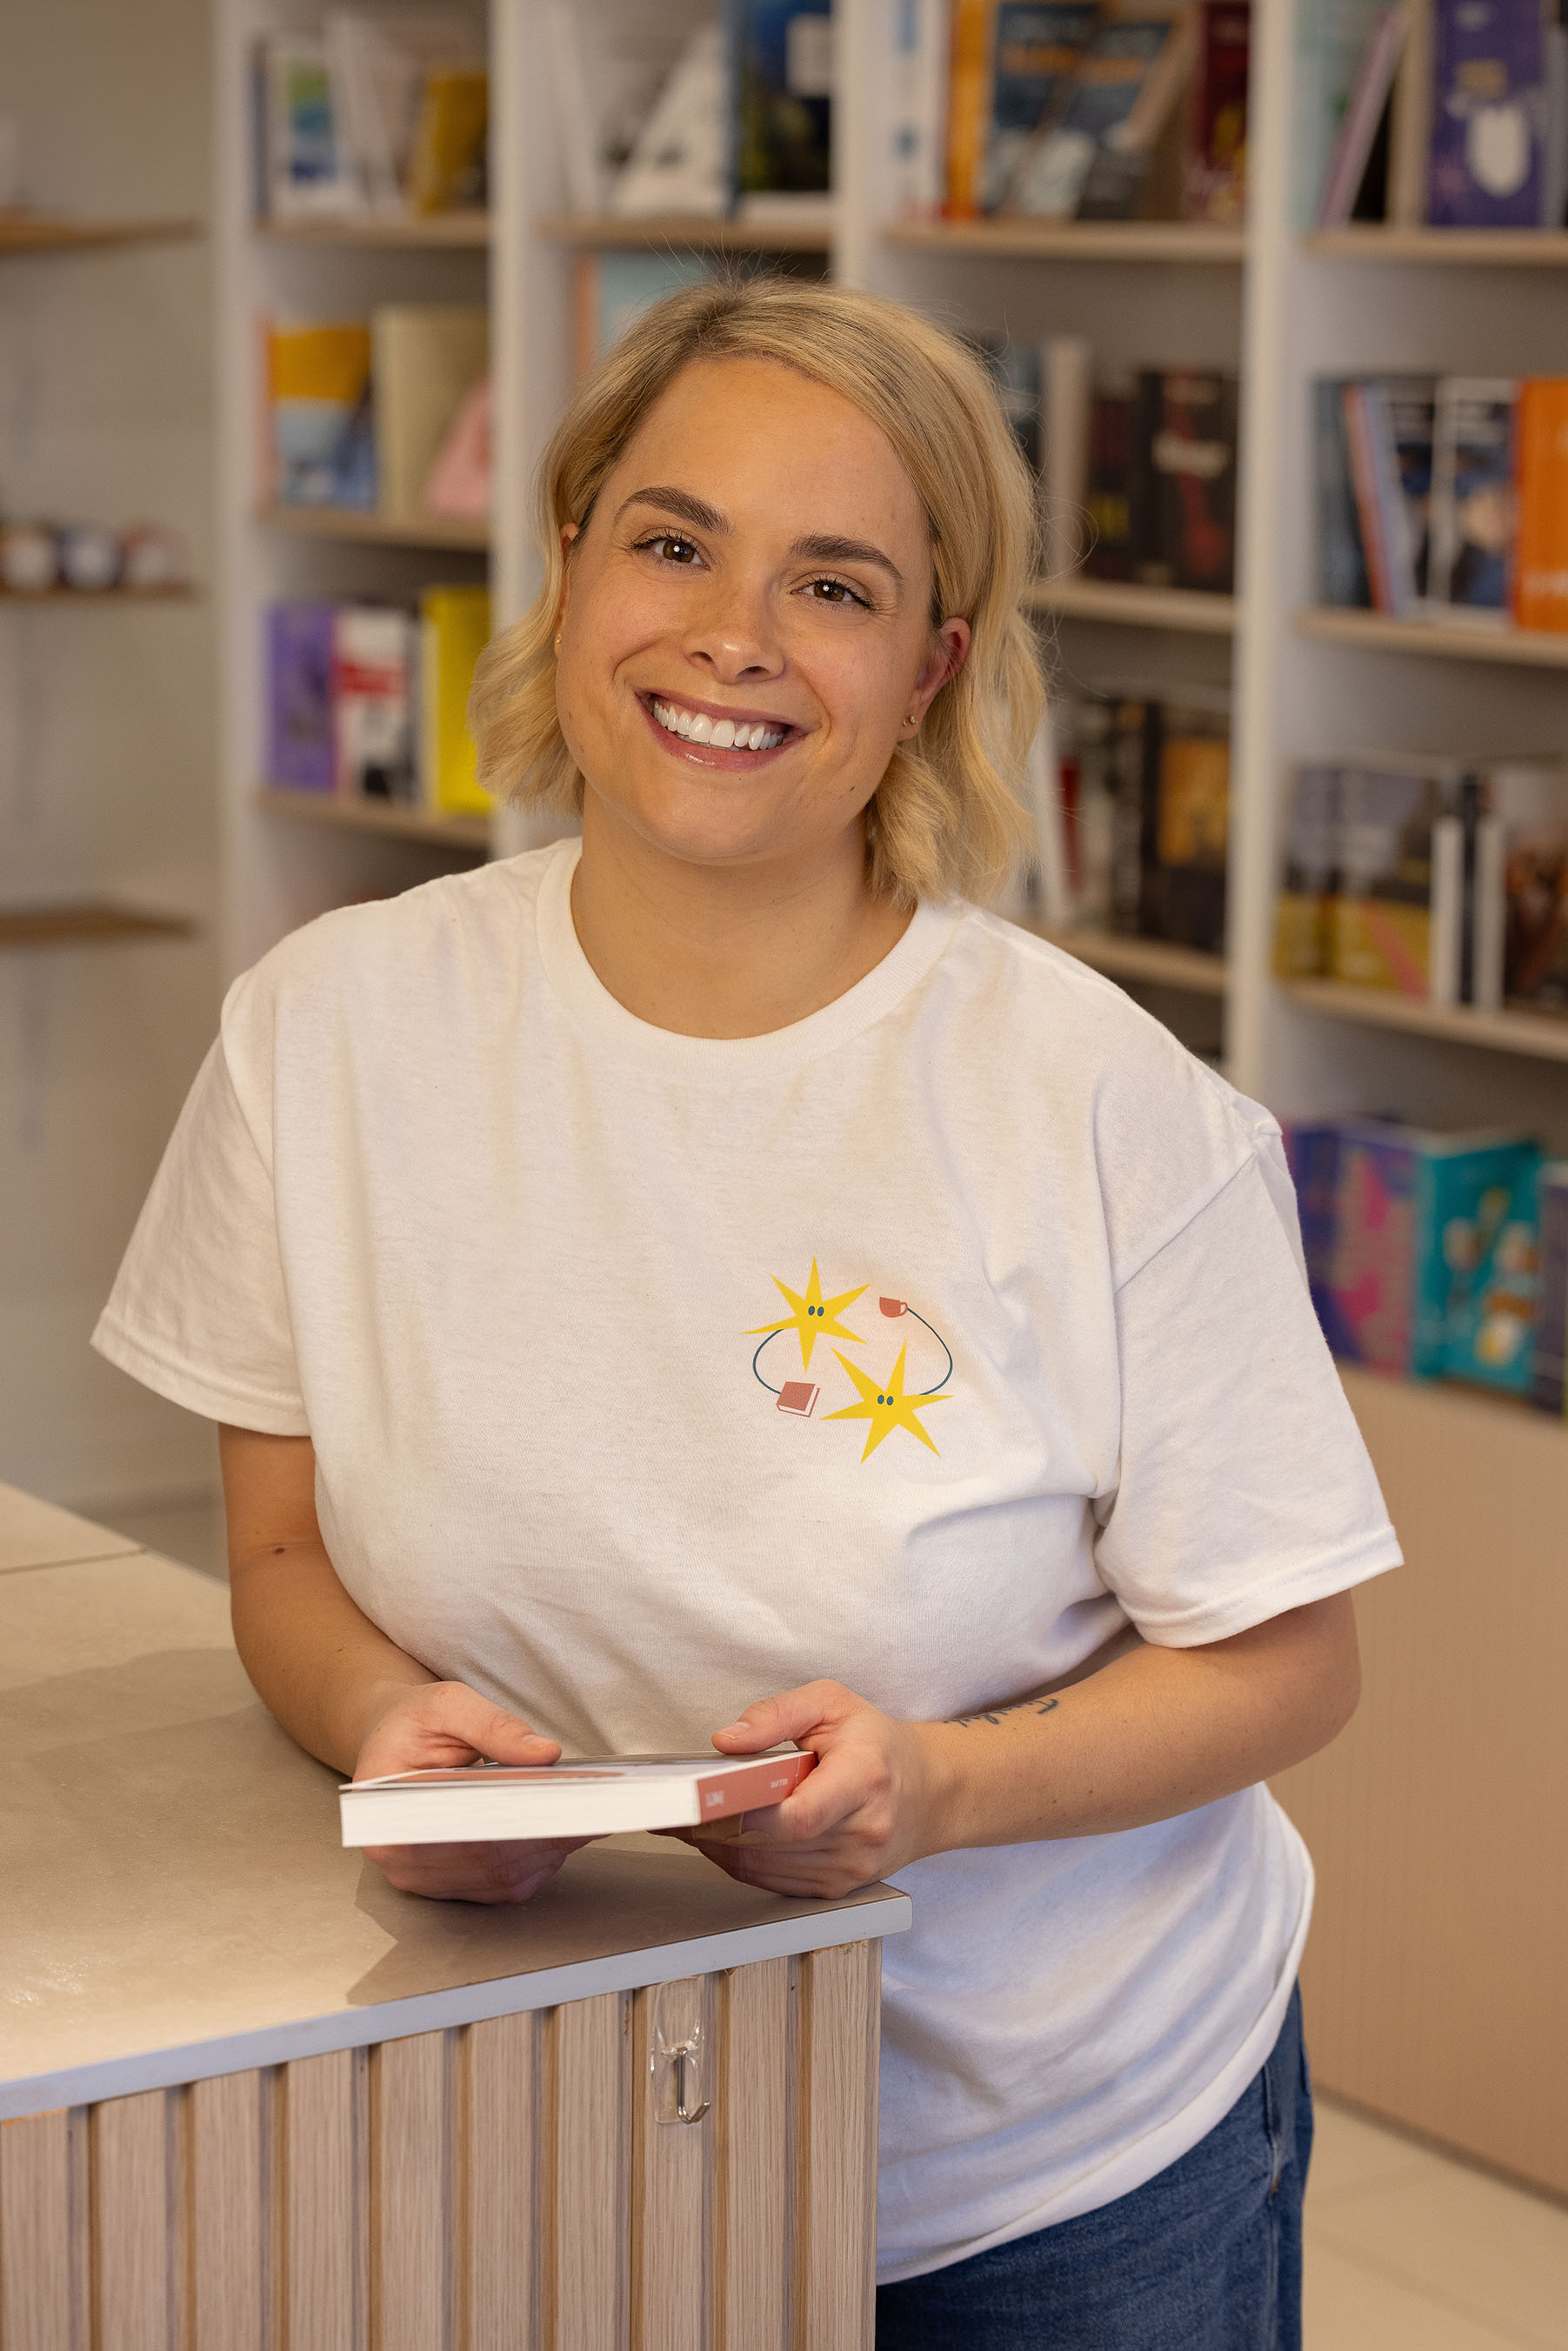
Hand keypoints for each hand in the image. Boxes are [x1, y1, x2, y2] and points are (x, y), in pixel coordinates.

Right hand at [355, 1680, 590, 1905]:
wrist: (396, 1741)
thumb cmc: (415, 1723)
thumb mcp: (447, 1704)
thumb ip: (494, 1726)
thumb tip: (545, 1753)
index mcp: (387, 1811)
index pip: (459, 1827)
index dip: (515, 1820)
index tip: (562, 1803)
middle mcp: (400, 1857)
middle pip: (485, 1858)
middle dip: (544, 1834)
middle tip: (595, 1809)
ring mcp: (424, 1877)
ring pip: (499, 1877)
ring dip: (548, 1851)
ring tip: (590, 1818)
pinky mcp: (450, 1884)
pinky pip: (502, 1884)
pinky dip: (539, 1861)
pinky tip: (565, 1833)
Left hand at [682, 1680, 950, 1898]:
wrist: (929, 1793)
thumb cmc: (878, 1745)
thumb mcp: (832, 1704)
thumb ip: (777, 1715)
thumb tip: (726, 1740)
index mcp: (865, 1781)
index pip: (800, 1816)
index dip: (749, 1813)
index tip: (709, 1797)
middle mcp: (862, 1834)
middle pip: (772, 1845)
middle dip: (716, 1827)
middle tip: (675, 1806)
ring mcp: (851, 1870)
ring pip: (765, 1869)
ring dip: (720, 1847)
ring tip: (692, 1818)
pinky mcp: (837, 1889)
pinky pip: (773, 1883)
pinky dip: (741, 1861)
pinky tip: (723, 1837)